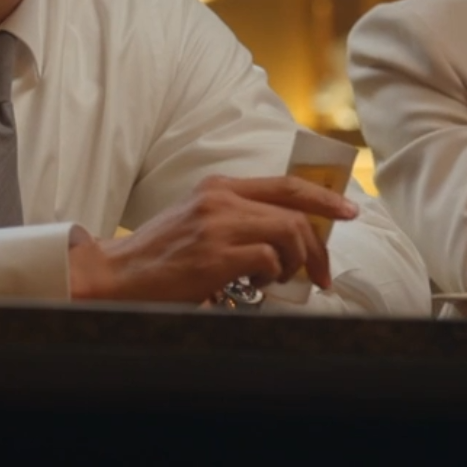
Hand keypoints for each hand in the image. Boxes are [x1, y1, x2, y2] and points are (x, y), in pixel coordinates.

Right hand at [67, 175, 358, 302]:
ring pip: (287, 233)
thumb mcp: (199, 219)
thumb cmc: (161, 253)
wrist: (118, 272)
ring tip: (279, 278)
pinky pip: (266, 258)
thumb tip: (286, 234)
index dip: (322, 198)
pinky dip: (271, 274)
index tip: (348, 211)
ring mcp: (216, 225)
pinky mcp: (214, 255)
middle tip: (322, 273)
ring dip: (295, 262)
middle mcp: (220, 198)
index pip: (285, 184)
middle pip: (293, 213)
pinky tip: (256, 282)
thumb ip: (237, 217)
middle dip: (318, 247)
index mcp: (219, 186)